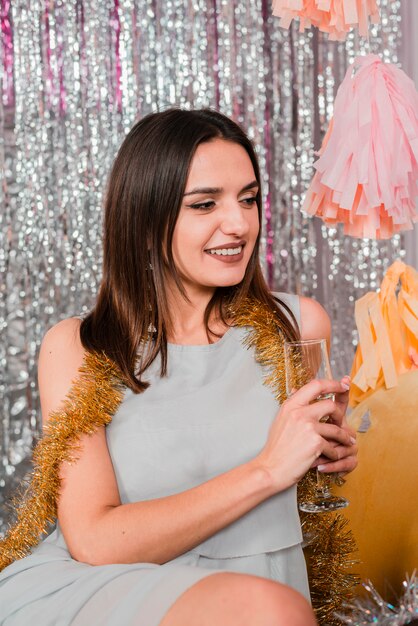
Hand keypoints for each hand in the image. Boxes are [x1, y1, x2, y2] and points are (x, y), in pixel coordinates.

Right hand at [253, 378, 355, 492]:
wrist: (270, 468)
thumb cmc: (276, 447)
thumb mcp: (281, 419)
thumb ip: (293, 406)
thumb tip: (298, 389)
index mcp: (291, 405)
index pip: (316, 385)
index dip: (332, 384)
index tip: (343, 385)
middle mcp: (299, 412)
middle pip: (330, 405)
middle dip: (340, 415)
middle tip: (342, 422)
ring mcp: (307, 427)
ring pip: (336, 428)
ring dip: (343, 436)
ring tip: (346, 441)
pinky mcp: (315, 442)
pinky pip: (333, 446)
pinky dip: (334, 453)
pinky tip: (330, 456)